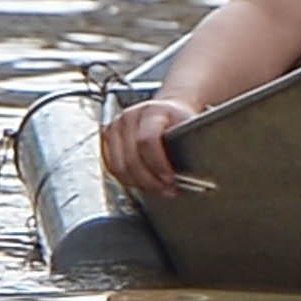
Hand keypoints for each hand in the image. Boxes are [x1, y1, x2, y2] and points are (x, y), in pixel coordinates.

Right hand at [97, 84, 191, 200]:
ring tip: (156, 189)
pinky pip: (111, 166)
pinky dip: (125, 179)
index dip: (158, 165)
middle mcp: (130, 116)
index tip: (170, 180)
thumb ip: (189, 145)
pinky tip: (141, 183)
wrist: (165, 109)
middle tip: (166, 190)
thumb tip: (194, 175)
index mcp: (152, 111)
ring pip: (118, 165)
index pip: (147, 140)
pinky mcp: (106, 137)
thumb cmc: (178, 120)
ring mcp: (115, 126)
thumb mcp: (189, 127)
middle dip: (150, 180)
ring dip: (137, 183)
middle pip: (131, 157)